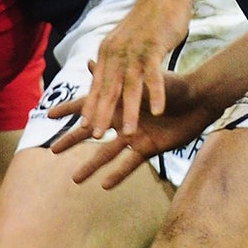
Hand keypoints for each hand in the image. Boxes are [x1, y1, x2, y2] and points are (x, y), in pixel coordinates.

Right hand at [47, 62, 217, 189]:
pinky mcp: (148, 148)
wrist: (199, 100)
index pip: (86, 106)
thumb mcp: (140, 78)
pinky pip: (130, 164)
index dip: (67, 110)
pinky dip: (118, 174)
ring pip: (106, 153)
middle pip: (90, 132)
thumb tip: (88, 62)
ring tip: (75, 179)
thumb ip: (114, 75)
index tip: (48, 115)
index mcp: (117, 103)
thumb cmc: (172, 86)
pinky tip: (105, 185)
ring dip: (90, 166)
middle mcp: (121, 120)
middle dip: (71, 140)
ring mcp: (133, 136)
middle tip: (52, 150)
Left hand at [77, 0, 196, 139]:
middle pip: (107, 90)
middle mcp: (116, 54)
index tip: (83, 127)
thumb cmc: (146, 21)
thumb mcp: (124, 40)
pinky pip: (154, 76)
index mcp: (107, 54)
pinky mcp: (154, 48)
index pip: (96, 86)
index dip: (90, 106)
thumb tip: (94, 67)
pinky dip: (155, 93)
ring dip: (129, 111)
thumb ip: (111, 57)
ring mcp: (134, 52)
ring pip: (129, 87)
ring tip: (127, 133)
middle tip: (95, 136)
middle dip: (101, 114)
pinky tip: (157, 111)